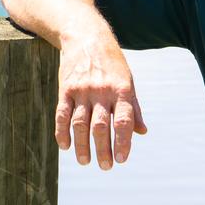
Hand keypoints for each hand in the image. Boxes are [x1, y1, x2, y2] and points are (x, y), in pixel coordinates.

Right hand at [54, 34, 147, 169]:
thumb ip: (134, 108)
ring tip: (85, 162)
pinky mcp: (66, 89)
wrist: (86, 37)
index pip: (123, 120)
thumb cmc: (112, 64)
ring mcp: (82, 90)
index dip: (123, 142)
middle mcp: (102, 91)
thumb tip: (142, 132)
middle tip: (106, 166)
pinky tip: (66, 146)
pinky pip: (62, 114)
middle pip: (101, 126)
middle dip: (103, 149)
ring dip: (82, 146)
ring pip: (80, 124)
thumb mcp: (128, 81)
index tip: (122, 159)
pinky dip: (63, 132)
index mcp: (122, 90)